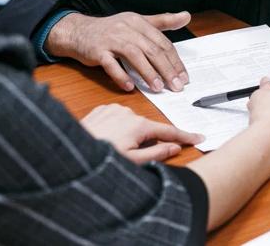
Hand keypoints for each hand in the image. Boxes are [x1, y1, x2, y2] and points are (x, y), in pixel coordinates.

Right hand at [46, 11, 190, 92]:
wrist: (78, 32)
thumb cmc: (111, 30)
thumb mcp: (137, 22)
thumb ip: (162, 21)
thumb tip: (186, 16)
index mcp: (138, 22)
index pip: (162, 42)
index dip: (174, 61)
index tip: (183, 76)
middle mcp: (126, 28)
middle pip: (151, 50)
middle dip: (166, 69)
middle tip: (176, 86)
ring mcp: (111, 39)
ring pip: (134, 56)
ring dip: (148, 73)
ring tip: (158, 88)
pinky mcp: (97, 51)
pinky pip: (111, 65)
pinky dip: (121, 76)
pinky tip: (130, 86)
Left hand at [80, 104, 203, 163]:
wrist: (71, 151)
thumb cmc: (100, 158)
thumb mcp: (133, 162)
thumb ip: (157, 154)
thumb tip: (175, 148)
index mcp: (139, 125)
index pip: (168, 131)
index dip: (184, 136)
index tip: (198, 137)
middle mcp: (128, 112)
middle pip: (148, 128)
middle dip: (147, 141)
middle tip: (133, 156)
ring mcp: (114, 108)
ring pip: (132, 123)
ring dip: (131, 135)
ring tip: (115, 148)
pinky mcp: (102, 109)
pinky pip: (117, 118)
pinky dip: (117, 128)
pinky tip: (108, 138)